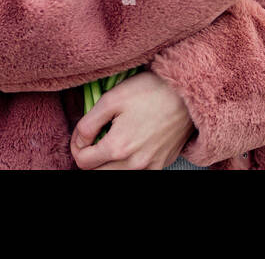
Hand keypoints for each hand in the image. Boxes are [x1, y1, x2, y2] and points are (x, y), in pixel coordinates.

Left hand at [70, 72, 196, 169]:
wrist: (187, 94)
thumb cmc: (149, 91)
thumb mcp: (111, 99)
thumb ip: (88, 123)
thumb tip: (79, 140)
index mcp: (118, 148)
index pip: (82, 162)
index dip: (77, 147)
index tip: (82, 134)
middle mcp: (134, 165)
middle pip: (98, 173)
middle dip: (92, 156)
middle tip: (97, 135)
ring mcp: (150, 167)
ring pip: (117, 174)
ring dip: (110, 161)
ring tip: (115, 137)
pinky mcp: (162, 164)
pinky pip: (137, 171)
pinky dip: (128, 162)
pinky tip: (134, 141)